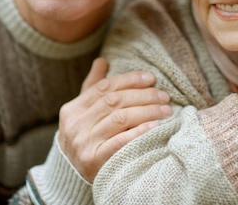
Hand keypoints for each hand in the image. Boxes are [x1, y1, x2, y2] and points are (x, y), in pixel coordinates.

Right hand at [58, 58, 171, 181]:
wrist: (71, 176)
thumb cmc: (85, 138)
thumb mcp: (84, 112)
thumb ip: (93, 87)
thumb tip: (102, 61)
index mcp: (72, 108)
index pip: (105, 87)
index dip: (129, 80)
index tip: (151, 78)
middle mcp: (75, 124)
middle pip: (115, 101)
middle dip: (143, 96)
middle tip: (164, 96)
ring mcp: (83, 142)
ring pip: (120, 118)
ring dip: (147, 111)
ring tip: (166, 110)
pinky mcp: (93, 160)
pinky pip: (120, 141)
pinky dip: (139, 131)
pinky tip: (154, 125)